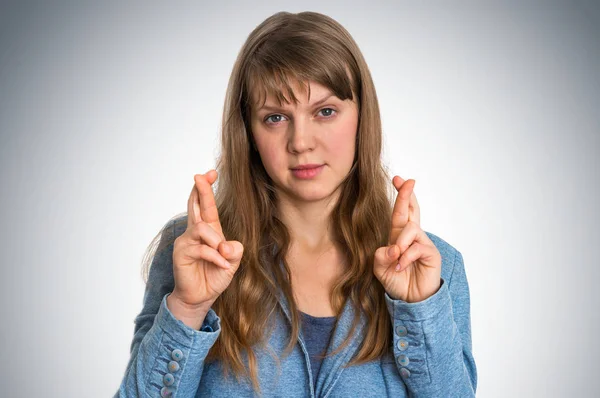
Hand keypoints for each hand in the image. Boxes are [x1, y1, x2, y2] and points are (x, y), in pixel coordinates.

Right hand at [171, 169, 243, 308]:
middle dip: (200, 190)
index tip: (210, 173)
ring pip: (202, 227)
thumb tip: (226, 245)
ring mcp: (186, 241)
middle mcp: (195, 232)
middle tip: (201, 175)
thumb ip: (234, 251)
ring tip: (223, 256)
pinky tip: (221, 265)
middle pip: (195, 205)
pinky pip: (202, 248)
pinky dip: (215, 257)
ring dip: (216, 241)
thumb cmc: (214, 276)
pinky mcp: (181, 253)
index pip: (206, 206)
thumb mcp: (232, 262)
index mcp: (209, 230)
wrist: (201, 297)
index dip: (207, 189)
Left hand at [373, 176, 441, 302]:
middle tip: (407, 181)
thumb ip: (381, 255)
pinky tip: (401, 267)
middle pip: (412, 210)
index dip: (400, 196)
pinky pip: (417, 247)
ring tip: (396, 259)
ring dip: (400, 243)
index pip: (399, 212)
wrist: (411, 299)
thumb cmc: (397, 281)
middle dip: (407, 194)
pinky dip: (406, 257)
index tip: (397, 179)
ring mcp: (423, 243)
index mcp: (398, 236)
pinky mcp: (431, 253)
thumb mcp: (380, 268)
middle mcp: (412, 236)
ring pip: (411, 229)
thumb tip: (393, 248)